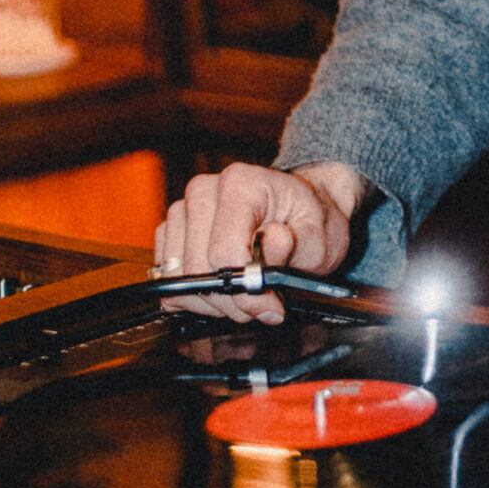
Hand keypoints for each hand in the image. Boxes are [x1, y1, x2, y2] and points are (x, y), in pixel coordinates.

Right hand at [154, 161, 366, 321]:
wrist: (300, 212)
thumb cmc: (308, 222)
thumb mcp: (320, 238)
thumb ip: (297, 245)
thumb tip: (271, 243)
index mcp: (241, 183)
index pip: (225, 251)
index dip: (246, 288)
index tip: (270, 304)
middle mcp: (204, 191)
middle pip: (198, 269)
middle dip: (231, 299)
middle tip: (262, 305)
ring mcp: (182, 212)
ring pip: (178, 279)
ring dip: (212, 301)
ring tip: (245, 294)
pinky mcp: (170, 234)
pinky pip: (168, 280)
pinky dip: (194, 297)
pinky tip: (225, 290)